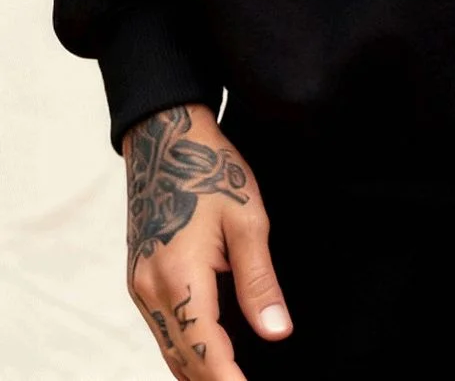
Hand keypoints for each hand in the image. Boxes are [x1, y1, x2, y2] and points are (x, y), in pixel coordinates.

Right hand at [124, 102, 291, 378]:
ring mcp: (138, 286)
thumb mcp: (248, 220)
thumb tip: (276, 333)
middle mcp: (149, 290)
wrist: (164, 137)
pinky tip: (212, 352)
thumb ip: (259, 282)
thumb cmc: (210, 170)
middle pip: (183, 360)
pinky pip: (162, 329)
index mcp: (178, 277)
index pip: (205, 352)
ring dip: (199, 370)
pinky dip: (186, 348)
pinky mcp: (138, 278)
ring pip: (169, 349)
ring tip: (235, 376)